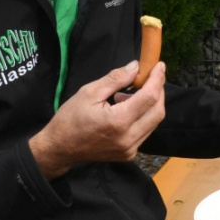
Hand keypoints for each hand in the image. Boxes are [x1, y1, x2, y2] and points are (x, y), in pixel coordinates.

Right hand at [28, 60, 167, 177]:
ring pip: (154, 122)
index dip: (157, 79)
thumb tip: (135, 67)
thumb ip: (115, 79)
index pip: (149, 97)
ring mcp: (130, 149)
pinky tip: (129, 109)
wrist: (60, 148)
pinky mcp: (129, 155)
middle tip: (150, 77)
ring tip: (133, 94)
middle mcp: (129, 138)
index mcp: (118, 121)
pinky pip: (145, 132)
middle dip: (158, 91)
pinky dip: (144, 116)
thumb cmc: (70, 118)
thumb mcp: (89, 92)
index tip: (159, 65)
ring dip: (151, 104)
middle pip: (158, 111)